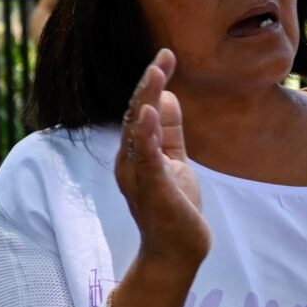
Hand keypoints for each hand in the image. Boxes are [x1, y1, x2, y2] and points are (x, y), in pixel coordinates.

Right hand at [115, 49, 209, 269]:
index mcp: (135, 153)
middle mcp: (129, 162)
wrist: (177, 251)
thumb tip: (166, 96)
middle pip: (133, 115)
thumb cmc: (174, 208)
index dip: (151, 82)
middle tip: (162, 56)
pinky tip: (150, 110)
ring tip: (155, 73)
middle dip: (147, 84)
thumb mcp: (174, 160)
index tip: (167, 55)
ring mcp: (139, 176)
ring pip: (137, 132)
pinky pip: (147, 157)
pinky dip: (146, 133)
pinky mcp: (153, 189)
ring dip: (144, 100)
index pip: (139, 110)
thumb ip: (169, 130)